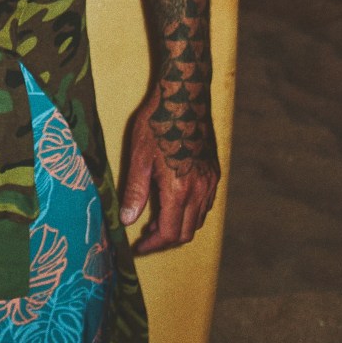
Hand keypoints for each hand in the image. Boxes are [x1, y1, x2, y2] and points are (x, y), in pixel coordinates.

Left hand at [119, 80, 219, 252]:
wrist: (185, 95)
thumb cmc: (158, 122)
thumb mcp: (139, 156)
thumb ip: (135, 191)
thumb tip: (127, 220)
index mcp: (180, 189)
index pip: (170, 233)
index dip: (153, 245)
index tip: (139, 247)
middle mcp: (200, 190)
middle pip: (186, 232)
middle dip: (165, 239)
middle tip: (145, 236)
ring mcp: (210, 181)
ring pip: (199, 220)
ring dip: (179, 226)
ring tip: (157, 219)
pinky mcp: (214, 172)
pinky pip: (206, 204)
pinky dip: (191, 212)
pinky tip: (175, 202)